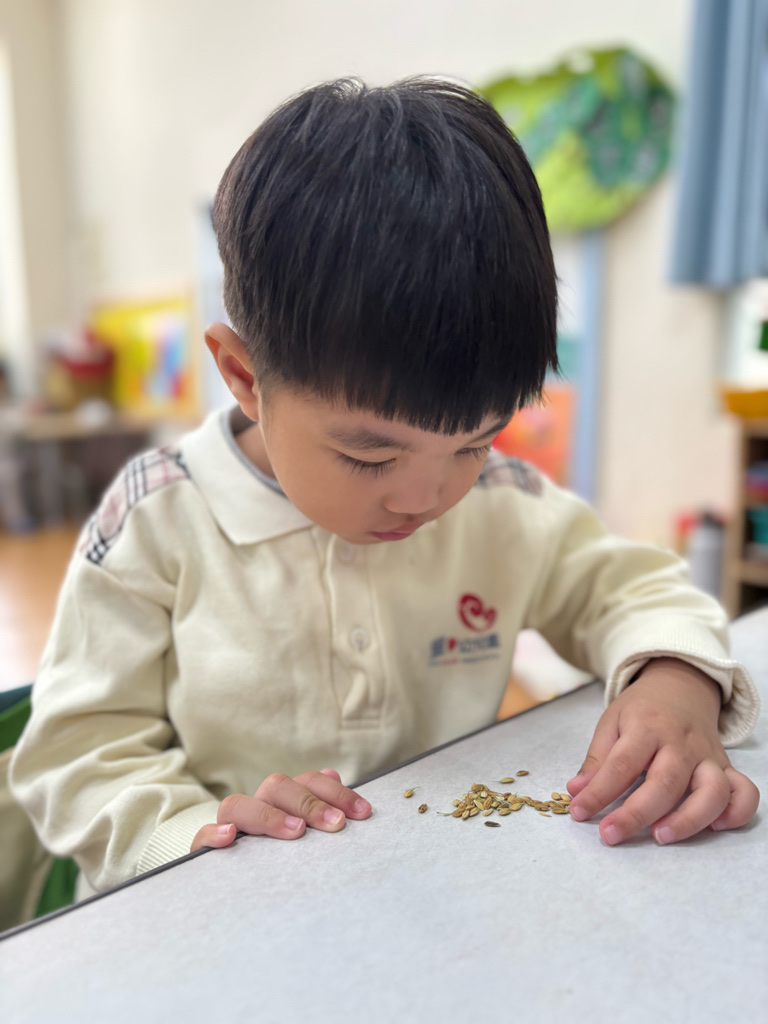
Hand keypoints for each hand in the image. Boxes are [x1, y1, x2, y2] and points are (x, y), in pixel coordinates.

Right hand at [190, 768, 371, 851]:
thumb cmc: (279, 854)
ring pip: (237, 805)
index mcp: (283, 799)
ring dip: (268, 815)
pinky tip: (229, 837)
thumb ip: (318, 803)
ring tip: (296, 831)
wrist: (233, 880)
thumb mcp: (301, 829)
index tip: (362, 813)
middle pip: (277, 786)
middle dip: (310, 803)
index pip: (309, 782)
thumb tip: (333, 774)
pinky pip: (201, 837)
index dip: (336, 793)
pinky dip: (213, 834)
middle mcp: (257, 805)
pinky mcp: (205, 850)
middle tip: (336, 825)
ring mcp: (229, 825)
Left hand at [567, 657, 759, 845]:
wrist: (681, 686)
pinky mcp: (727, 767)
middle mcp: (681, 742)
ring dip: (689, 819)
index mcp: (647, 726)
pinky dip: (737, 812)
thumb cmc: (642, 709)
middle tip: (611, 835)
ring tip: (661, 836)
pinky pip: (744, 791)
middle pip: (665, 782)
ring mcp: (708, 756)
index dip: (599, 792)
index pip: (622, 764)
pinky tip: (715, 827)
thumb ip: (597, 758)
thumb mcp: (612, 721)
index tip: (580, 812)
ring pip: (711, 791)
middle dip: (636, 814)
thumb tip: (577, 791)